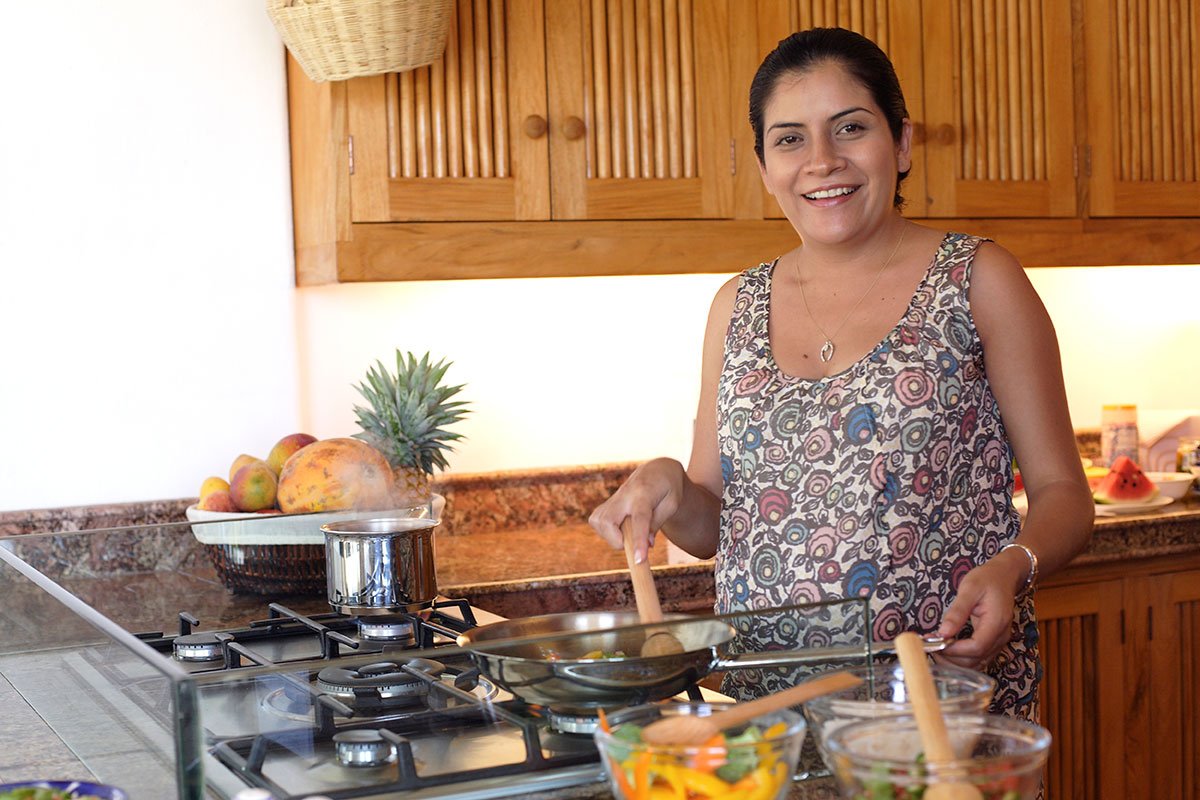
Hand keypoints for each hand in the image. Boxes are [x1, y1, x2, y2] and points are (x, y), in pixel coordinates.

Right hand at [588, 458, 684, 562]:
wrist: (657, 470)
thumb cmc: (668, 488)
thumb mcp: (672, 504)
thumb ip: (657, 523)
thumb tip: (647, 544)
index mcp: (644, 493)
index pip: (639, 519)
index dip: (638, 540)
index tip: (638, 561)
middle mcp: (624, 494)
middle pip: (608, 521)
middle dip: (616, 540)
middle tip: (633, 543)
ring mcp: (613, 498)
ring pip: (598, 522)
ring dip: (612, 536)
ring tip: (630, 532)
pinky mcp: (606, 503)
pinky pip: (596, 521)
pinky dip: (605, 531)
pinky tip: (620, 528)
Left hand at [934, 553, 1025, 670]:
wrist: (1004, 576)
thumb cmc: (986, 579)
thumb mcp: (969, 589)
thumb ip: (957, 612)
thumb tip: (943, 633)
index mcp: (996, 622)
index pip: (977, 647)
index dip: (954, 650)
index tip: (935, 643)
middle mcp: (1000, 636)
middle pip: (976, 659)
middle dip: (951, 658)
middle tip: (930, 646)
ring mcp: (999, 641)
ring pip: (977, 663)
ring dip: (955, 661)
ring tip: (936, 647)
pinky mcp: (994, 642)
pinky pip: (979, 658)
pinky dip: (962, 659)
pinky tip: (948, 648)